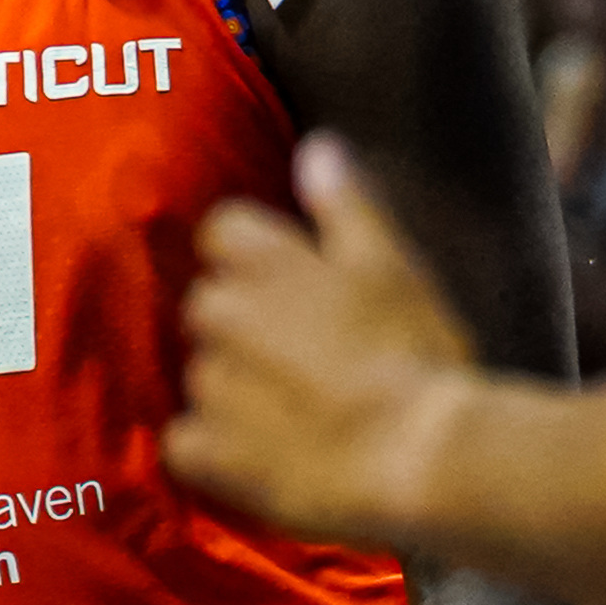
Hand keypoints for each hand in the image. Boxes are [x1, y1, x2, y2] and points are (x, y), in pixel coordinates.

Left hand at [166, 134, 480, 547]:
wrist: (418, 457)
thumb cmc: (413, 353)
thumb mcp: (391, 265)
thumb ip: (345, 205)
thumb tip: (317, 146)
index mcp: (266, 262)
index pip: (222, 231)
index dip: (253, 256)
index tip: (290, 284)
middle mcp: (224, 315)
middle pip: (207, 305)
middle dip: (242, 325)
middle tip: (303, 356)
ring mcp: (212, 385)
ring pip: (203, 373)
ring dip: (235, 386)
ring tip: (296, 413)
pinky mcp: (212, 451)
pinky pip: (187, 442)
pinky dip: (215, 450)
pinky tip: (260, 457)